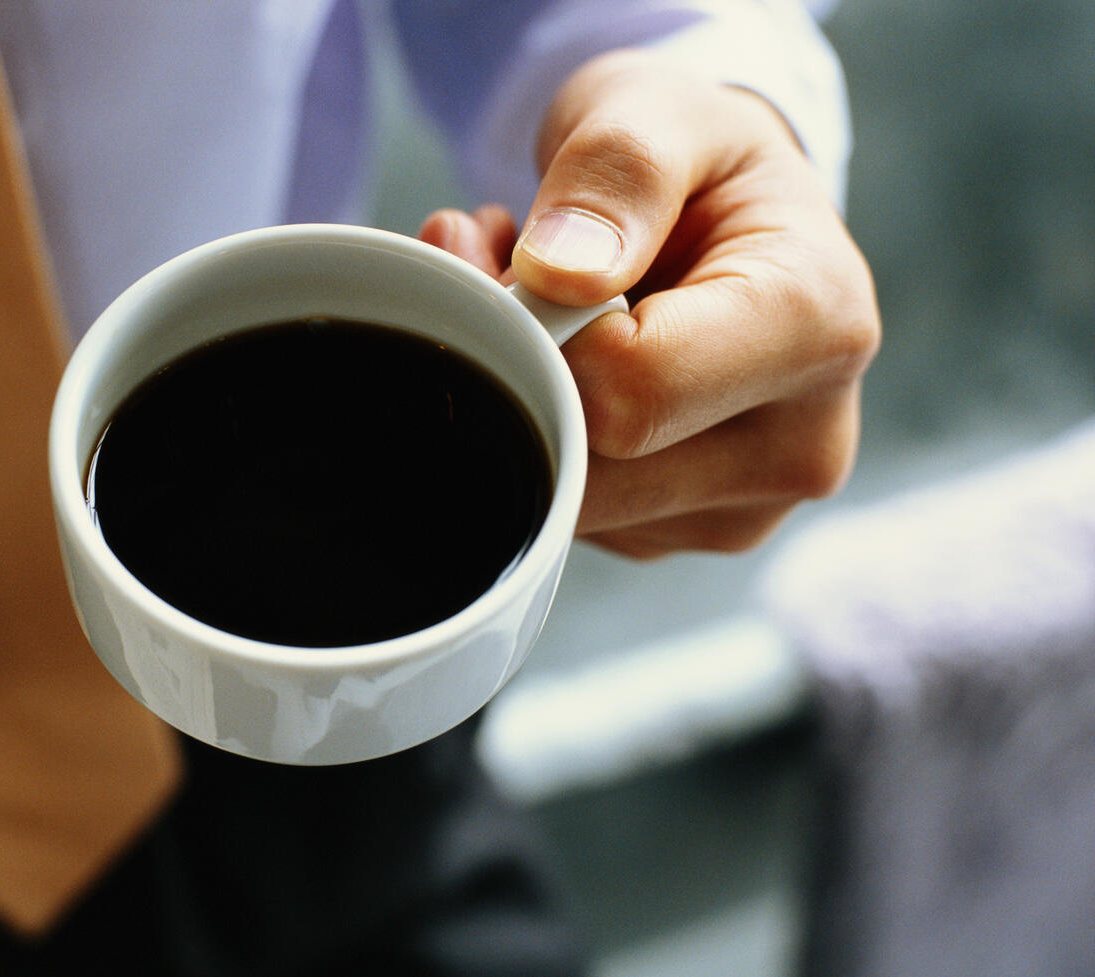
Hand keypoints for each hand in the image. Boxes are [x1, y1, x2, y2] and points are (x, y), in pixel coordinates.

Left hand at [420, 50, 879, 558]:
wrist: (722, 217)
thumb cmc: (693, 160)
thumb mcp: (659, 112)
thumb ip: (616, 173)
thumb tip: (559, 274)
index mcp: (820, 330)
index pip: (634, 390)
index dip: (541, 330)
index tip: (515, 253)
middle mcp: (801, 444)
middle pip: (595, 467)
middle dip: (512, 365)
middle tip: (489, 263)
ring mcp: (741, 508)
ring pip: (566, 500)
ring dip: (512, 398)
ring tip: (526, 299)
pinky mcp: (678, 532)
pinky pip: (565, 510)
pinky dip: (531, 432)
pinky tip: (550, 359)